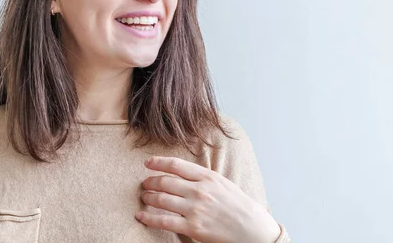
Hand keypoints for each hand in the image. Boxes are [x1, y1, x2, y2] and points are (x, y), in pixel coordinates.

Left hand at [136, 156, 280, 242]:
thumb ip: (203, 178)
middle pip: (165, 182)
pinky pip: (164, 221)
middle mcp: (199, 191)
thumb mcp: (222, 183)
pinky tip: (141, 215)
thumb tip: (182, 174)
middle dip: (151, 181)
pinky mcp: (192, 227)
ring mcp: (195, 209)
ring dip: (148, 197)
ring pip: (161, 199)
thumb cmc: (238, 206)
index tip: (148, 163)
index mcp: (207, 177)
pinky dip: (149, 218)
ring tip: (144, 197)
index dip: (158, 163)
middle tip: (145, 183)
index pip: (176, 165)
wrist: (252, 228)